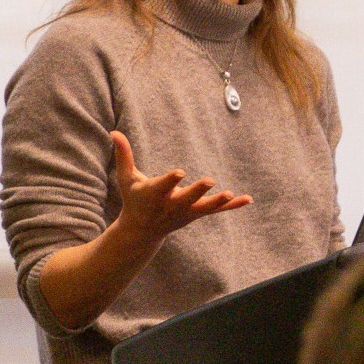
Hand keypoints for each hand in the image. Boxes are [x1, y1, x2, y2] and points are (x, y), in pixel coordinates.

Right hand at [110, 130, 251, 240]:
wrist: (142, 231)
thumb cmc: (133, 199)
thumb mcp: (126, 179)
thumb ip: (124, 155)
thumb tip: (114, 132)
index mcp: (153, 195)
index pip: (163, 186)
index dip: (171, 180)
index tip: (180, 172)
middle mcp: (170, 205)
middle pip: (186, 199)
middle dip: (197, 191)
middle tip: (211, 181)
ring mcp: (185, 212)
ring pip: (204, 207)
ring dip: (218, 202)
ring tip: (230, 194)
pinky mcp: (196, 214)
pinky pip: (216, 210)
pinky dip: (231, 206)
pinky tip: (248, 199)